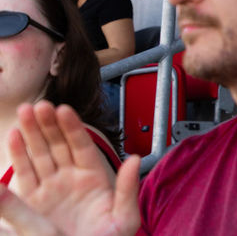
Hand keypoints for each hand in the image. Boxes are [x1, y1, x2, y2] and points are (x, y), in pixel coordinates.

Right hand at [3, 102, 140, 235]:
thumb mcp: (124, 219)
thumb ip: (127, 189)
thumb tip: (135, 158)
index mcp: (94, 177)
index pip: (82, 146)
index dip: (73, 127)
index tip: (64, 109)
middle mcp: (71, 177)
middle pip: (59, 144)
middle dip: (49, 123)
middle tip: (39, 105)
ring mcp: (50, 187)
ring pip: (40, 153)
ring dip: (31, 132)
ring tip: (25, 111)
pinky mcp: (32, 201)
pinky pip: (24, 173)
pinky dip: (18, 154)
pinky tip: (13, 136)